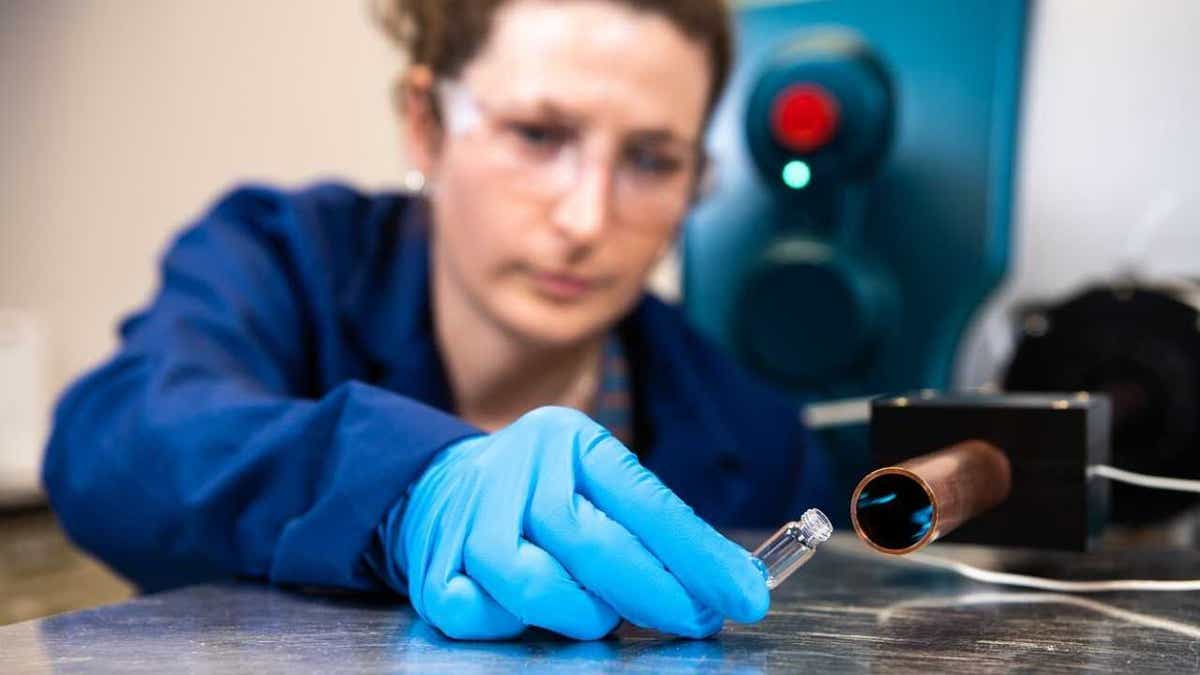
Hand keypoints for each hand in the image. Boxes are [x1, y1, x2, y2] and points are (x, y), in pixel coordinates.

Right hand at [381, 406, 768, 639]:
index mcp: (570, 440)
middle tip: (693, 619)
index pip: (645, 501)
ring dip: (582, 614)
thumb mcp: (597, 484)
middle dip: (656, 593)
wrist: (438, 489)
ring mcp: (470, 518)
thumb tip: (731, 585)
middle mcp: (518, 469)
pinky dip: (515, 624)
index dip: (699, 556)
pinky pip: (484, 614)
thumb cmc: (542, 496)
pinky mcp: (434, 569)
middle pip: (593, 542)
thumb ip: (654, 529)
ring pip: (537, 584)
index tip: (744, 597)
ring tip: (599, 613)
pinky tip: (529, 609)